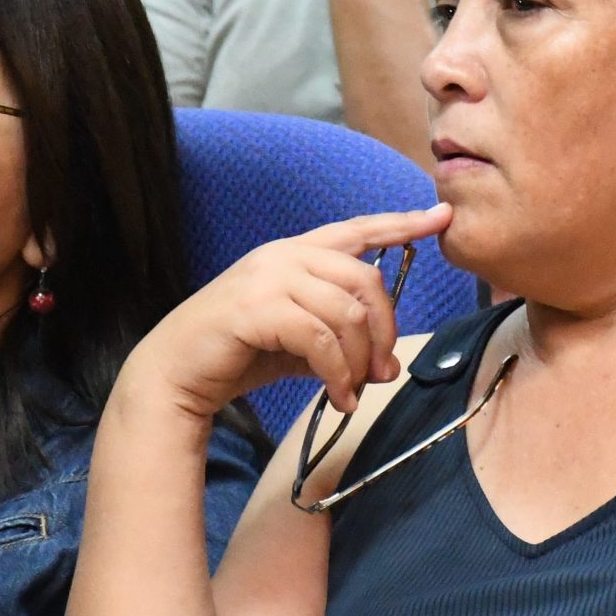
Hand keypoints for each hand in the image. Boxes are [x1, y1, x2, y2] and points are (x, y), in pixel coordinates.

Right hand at [115, 204, 450, 427]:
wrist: (176, 373)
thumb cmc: (237, 354)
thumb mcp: (298, 341)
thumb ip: (341, 341)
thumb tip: (388, 367)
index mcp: (294, 253)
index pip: (358, 230)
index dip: (401, 224)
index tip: (440, 217)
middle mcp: (283, 256)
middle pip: (365, 280)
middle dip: (384, 331)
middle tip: (382, 372)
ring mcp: (268, 278)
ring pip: (347, 314)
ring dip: (360, 361)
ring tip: (353, 393)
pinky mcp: (257, 309)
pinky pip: (320, 339)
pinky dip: (338, 374)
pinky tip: (337, 398)